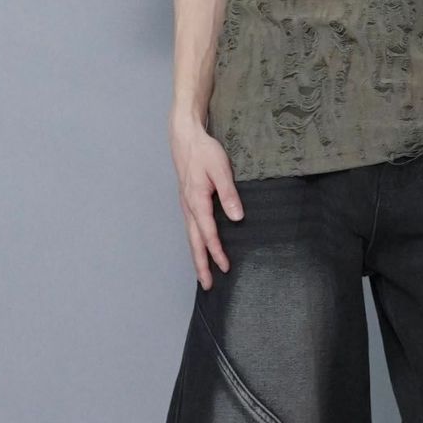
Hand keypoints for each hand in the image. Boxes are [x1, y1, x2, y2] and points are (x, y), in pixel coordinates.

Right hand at [168, 114, 243, 289]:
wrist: (185, 138)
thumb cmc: (204, 152)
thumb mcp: (220, 170)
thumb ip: (229, 194)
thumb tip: (237, 217)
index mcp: (197, 201)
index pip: (208, 233)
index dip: (216, 252)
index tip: (225, 267)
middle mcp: (188, 207)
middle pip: (194, 242)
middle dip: (201, 264)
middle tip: (208, 285)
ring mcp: (186, 206)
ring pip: (191, 237)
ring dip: (197, 257)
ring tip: (203, 274)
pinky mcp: (187, 202)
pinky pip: (191, 229)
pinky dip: (195, 244)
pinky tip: (201, 249)